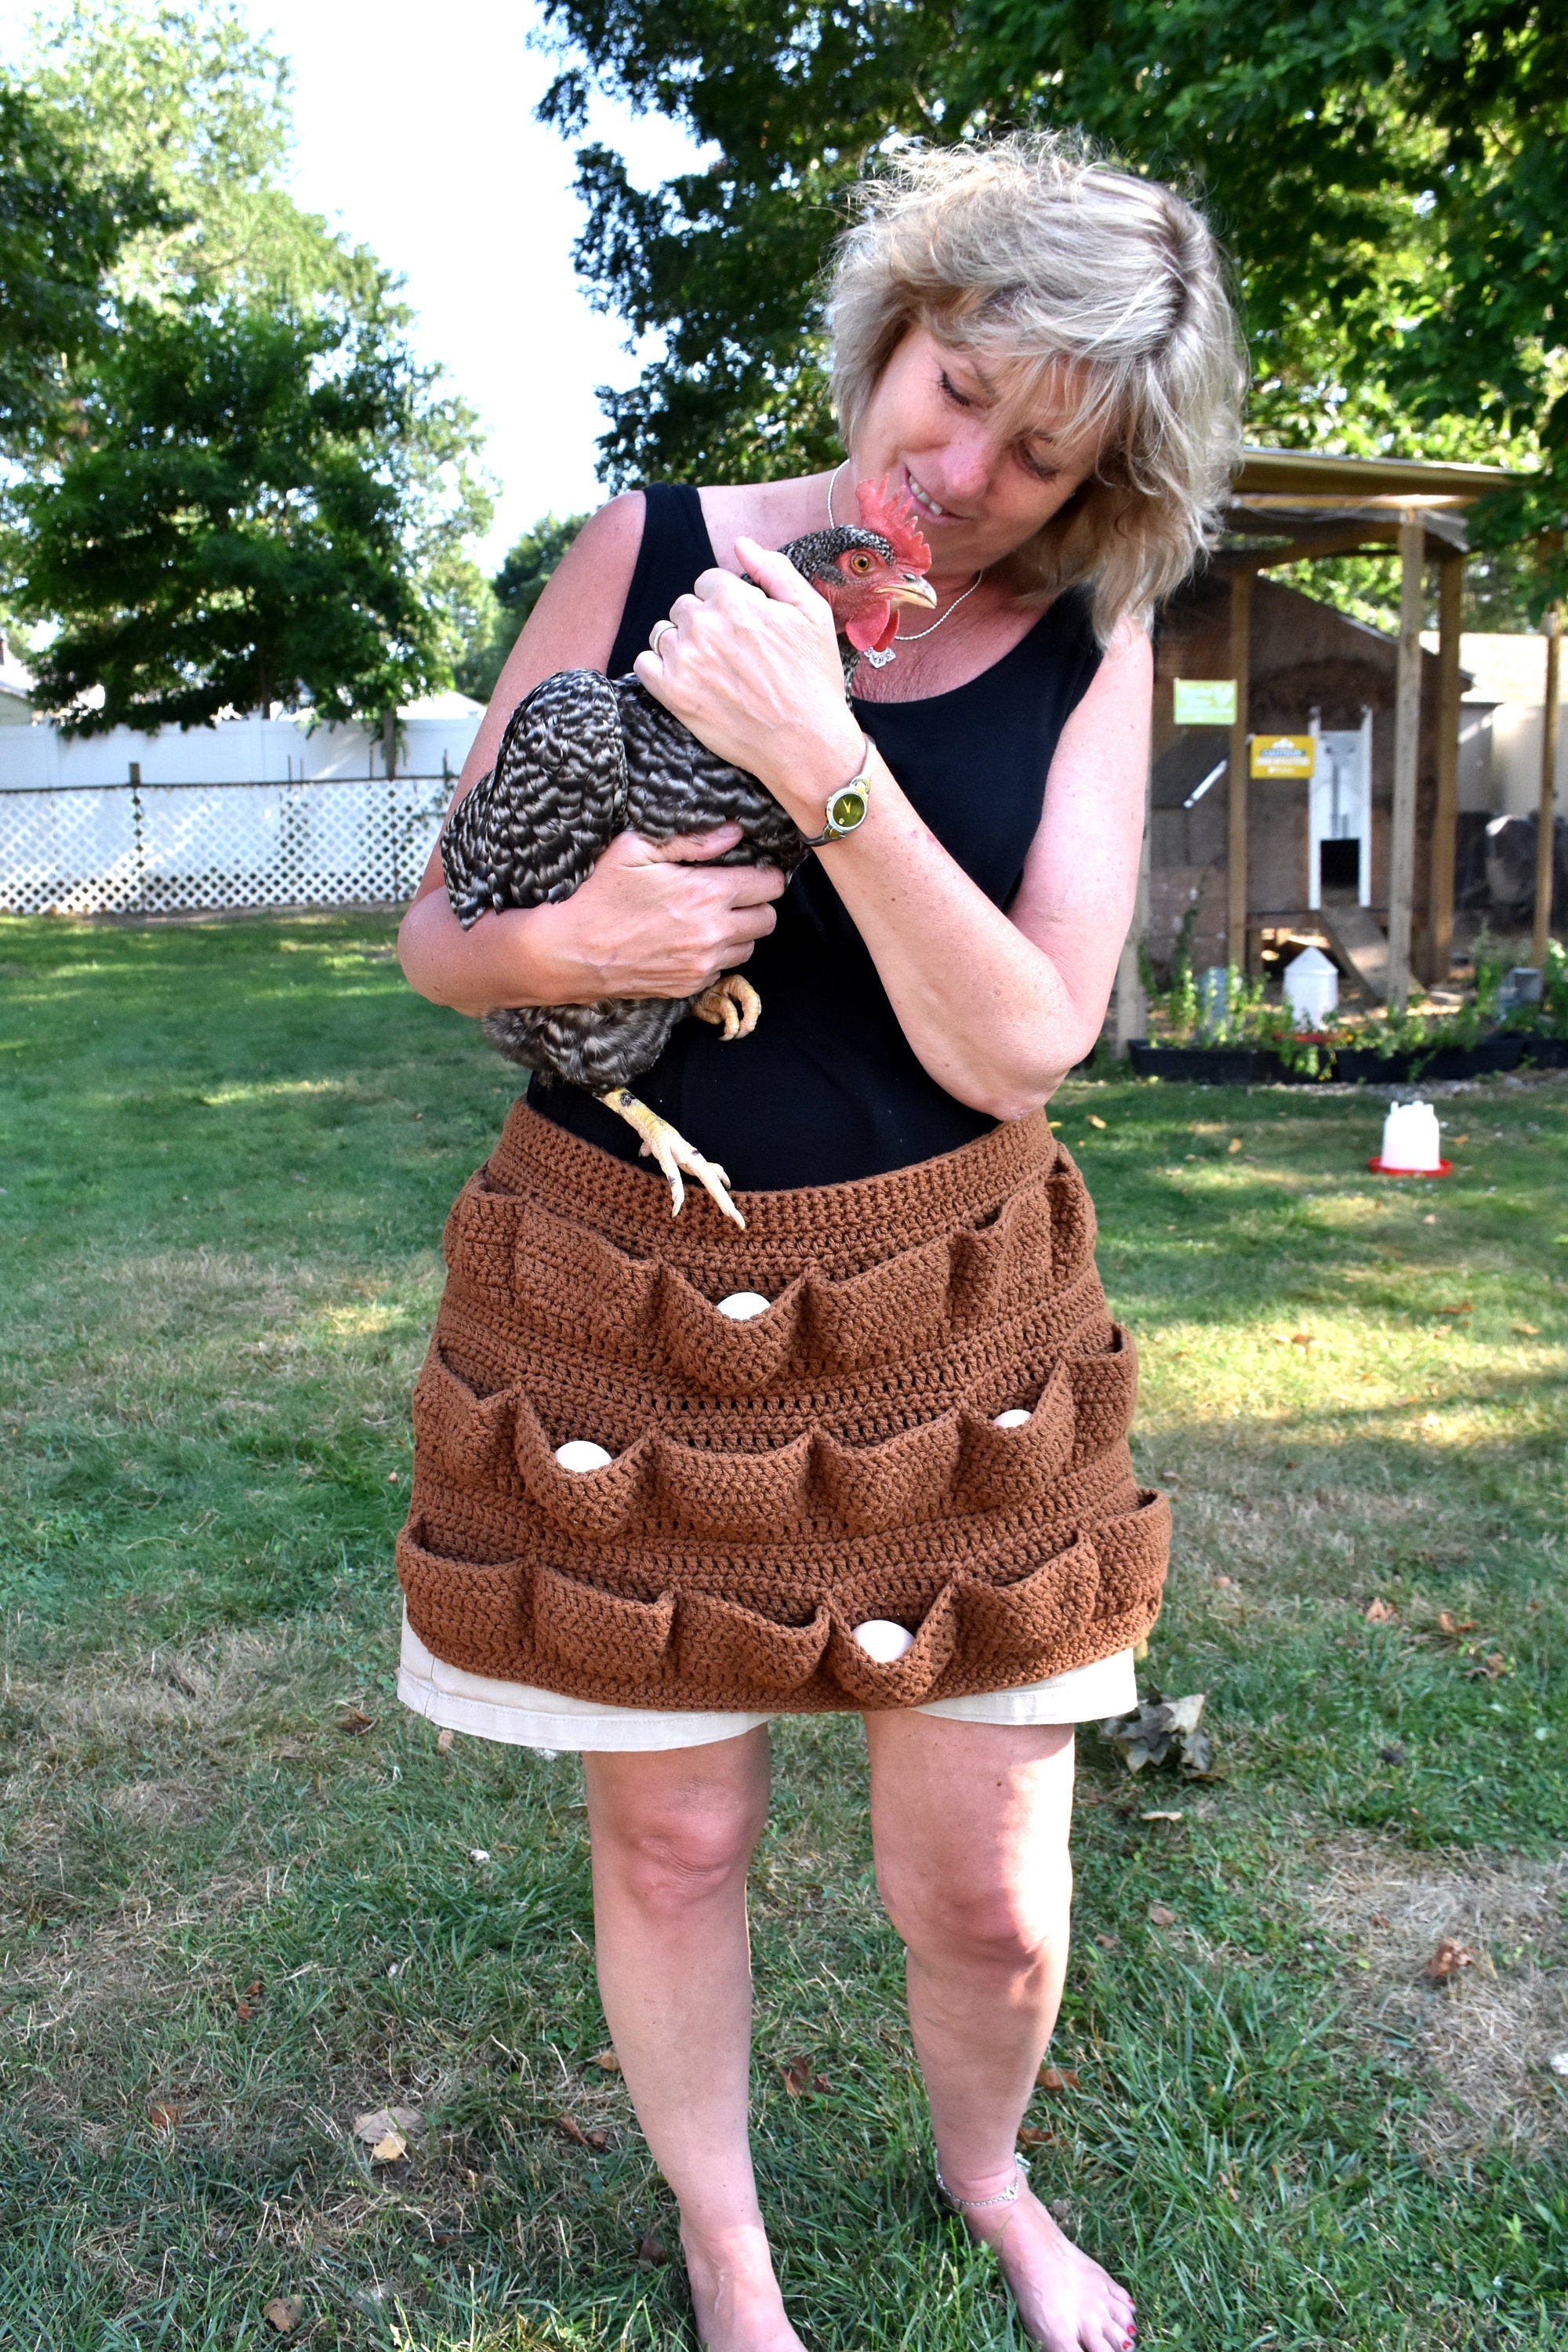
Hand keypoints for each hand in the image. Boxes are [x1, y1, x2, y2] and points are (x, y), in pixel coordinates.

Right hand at [548, 822, 784, 1000]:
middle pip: (768, 919)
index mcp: (706, 893)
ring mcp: (702, 964)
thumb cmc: (597, 894)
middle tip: (733, 893)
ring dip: (739, 931)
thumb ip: (691, 840)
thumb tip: (733, 832)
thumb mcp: (635, 850)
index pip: (769, 884)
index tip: (750, 870)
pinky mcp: (689, 986)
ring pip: (749, 947)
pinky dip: (715, 955)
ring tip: (710, 917)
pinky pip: (722, 969)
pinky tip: (689, 940)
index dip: (764, 873)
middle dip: (756, 903)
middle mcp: (713, 933)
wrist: (569, 951)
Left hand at [632, 538, 864, 826]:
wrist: (806, 743)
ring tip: (711, 671)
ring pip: (662, 633)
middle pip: (684, 606)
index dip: (727, 603)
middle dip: (703, 623)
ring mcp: (684, 658)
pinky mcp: (671, 693)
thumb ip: (775, 570)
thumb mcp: (812, 612)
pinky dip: (658, 669)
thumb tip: (740, 543)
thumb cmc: (814, 678)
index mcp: (735, 598)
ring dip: (680, 645)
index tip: (742, 629)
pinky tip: (685, 681)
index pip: (709, 581)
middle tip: (730, 655)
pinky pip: (643, 664)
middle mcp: (704, 623)